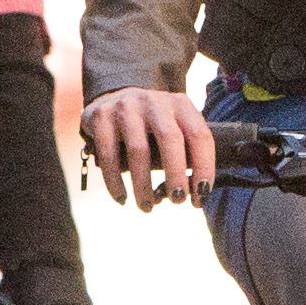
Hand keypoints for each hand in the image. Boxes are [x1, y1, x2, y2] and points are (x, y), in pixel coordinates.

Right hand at [79, 84, 212, 207]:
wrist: (111, 98)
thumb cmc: (150, 125)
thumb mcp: (173, 126)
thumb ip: (186, 151)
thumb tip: (196, 192)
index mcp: (180, 104)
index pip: (199, 134)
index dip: (204, 166)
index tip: (202, 194)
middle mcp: (154, 102)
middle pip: (170, 139)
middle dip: (176, 175)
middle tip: (178, 200)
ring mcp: (126, 106)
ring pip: (138, 150)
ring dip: (143, 185)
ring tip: (146, 206)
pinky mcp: (101, 116)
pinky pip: (109, 154)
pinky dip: (115, 182)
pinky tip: (122, 198)